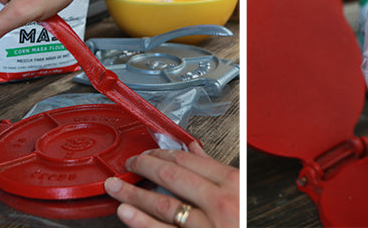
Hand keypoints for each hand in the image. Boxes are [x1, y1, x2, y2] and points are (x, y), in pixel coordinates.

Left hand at [104, 142, 238, 227]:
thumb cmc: (250, 220)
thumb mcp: (242, 192)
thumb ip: (216, 170)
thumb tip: (193, 149)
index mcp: (232, 185)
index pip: (188, 160)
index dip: (161, 153)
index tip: (146, 153)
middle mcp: (220, 204)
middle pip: (171, 177)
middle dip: (143, 167)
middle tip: (128, 165)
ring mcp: (207, 226)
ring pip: (164, 205)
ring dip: (135, 194)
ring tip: (117, 188)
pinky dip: (142, 223)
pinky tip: (127, 214)